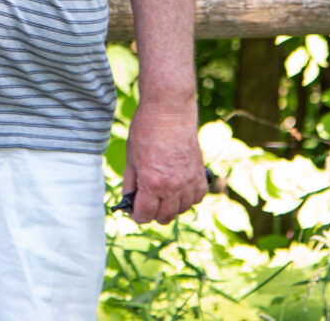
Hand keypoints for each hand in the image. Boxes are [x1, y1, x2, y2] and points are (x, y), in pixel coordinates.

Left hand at [122, 95, 207, 222]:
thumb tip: (129, 202)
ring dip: (171, 206)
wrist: (169, 111)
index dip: (137, 215)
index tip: (134, 210)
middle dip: (153, 213)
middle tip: (147, 202)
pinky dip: (188, 197)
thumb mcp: (131, 158)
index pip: (145, 215)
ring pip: (182, 209)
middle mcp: (173, 187)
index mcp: (152, 183)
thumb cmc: (146, 131)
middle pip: (164, 217)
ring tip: (162, 194)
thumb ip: (130, 184)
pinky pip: (197, 197)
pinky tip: (179, 188)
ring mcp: (189, 181)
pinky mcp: (200, 174)